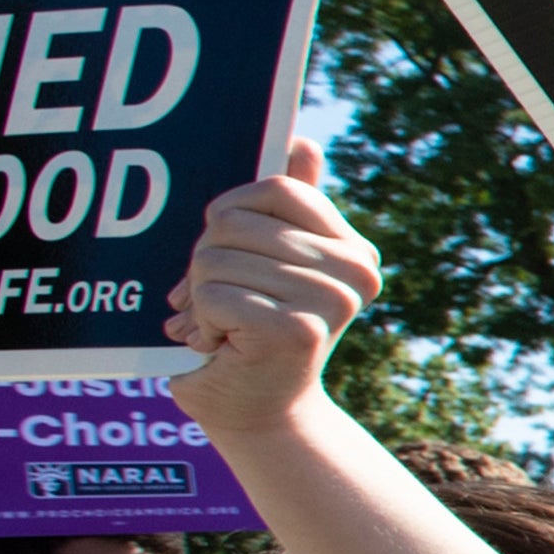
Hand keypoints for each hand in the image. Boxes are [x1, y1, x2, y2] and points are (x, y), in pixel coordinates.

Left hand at [159, 141, 377, 434]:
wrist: (258, 411)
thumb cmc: (255, 331)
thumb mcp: (273, 263)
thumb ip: (291, 207)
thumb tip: (303, 142)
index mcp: (354, 250)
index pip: (274, 189)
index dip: (231, 215)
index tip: (233, 255)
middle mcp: (355, 273)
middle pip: (232, 221)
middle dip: (206, 261)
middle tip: (221, 302)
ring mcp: (330, 302)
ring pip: (214, 259)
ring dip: (199, 297)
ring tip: (222, 327)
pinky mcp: (295, 332)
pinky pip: (212, 294)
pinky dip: (198, 322)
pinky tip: (221, 346)